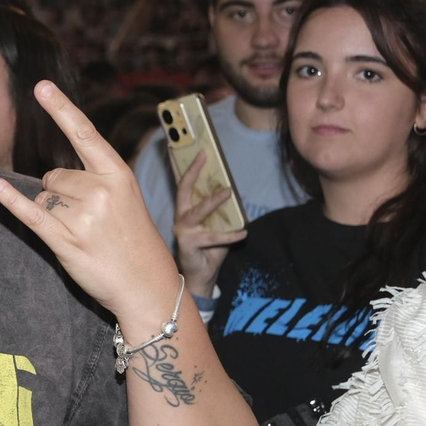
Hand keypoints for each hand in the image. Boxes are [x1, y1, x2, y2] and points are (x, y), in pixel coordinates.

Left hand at [0, 81, 180, 320]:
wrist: (147, 284)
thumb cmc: (131, 238)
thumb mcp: (125, 198)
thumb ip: (94, 178)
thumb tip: (50, 175)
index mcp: (117, 174)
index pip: (83, 134)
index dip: (60, 108)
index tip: (40, 86)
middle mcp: (100, 190)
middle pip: (53, 176)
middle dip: (61, 194)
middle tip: (89, 220)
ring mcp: (83, 216)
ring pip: (43, 197)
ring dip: (53, 213)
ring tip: (82, 234)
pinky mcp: (66, 240)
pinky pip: (31, 214)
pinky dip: (11, 202)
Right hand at [172, 150, 246, 297]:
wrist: (201, 276)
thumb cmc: (209, 249)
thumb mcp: (215, 226)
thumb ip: (220, 212)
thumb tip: (232, 191)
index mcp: (186, 211)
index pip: (184, 185)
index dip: (185, 166)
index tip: (190, 148)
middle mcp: (181, 218)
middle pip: (184, 190)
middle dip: (192, 171)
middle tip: (202, 155)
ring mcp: (184, 231)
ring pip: (198, 212)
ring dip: (213, 201)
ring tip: (228, 191)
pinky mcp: (190, 244)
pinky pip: (213, 237)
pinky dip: (230, 235)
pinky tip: (243, 232)